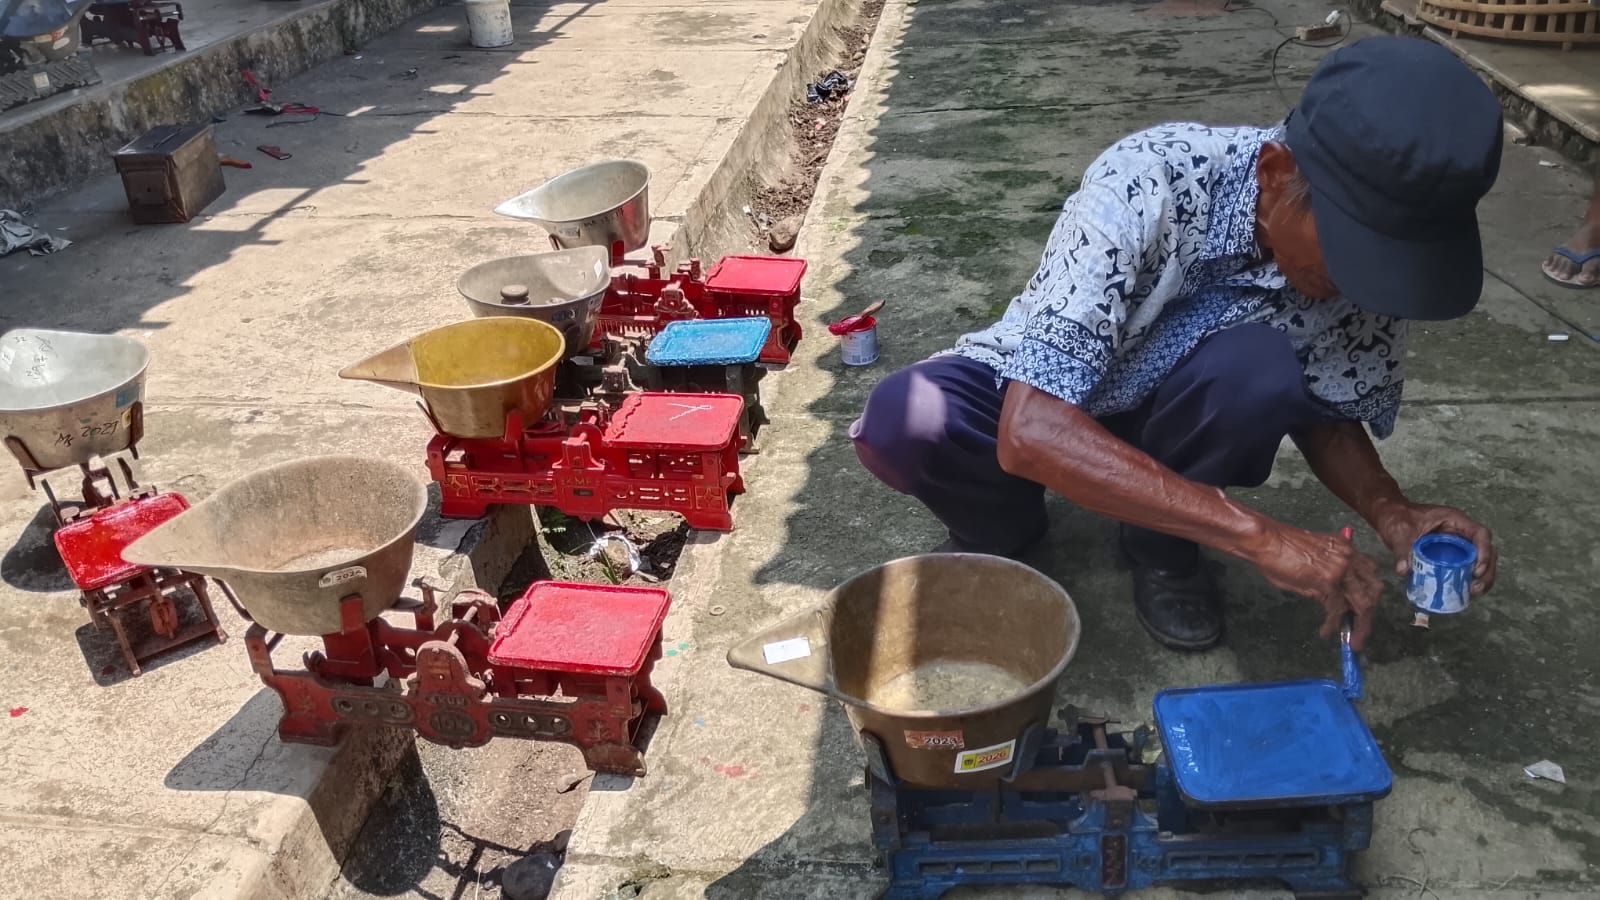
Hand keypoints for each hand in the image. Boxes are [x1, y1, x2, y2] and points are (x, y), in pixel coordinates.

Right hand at [1247, 524, 1383, 649]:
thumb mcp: (1313, 556)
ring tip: (1351, 642)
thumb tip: (1333, 595)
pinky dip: (1332, 624)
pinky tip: (1326, 631)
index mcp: (1346, 549)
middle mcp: (1349, 558)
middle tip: (1361, 633)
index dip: (1369, 596)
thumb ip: (1329, 570)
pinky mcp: (1327, 581)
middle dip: (1368, 617)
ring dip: (1358, 627)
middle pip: (1372, 592)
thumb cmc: (1280, 548)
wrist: (1266, 541)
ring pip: (1361, 604)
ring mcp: (1340, 569)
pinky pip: (1337, 609)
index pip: (1370, 575)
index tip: (1361, 612)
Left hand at [1372, 501, 1496, 595]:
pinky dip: (1466, 579)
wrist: (1388, 516)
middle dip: (1486, 570)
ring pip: (1478, 560)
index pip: (1480, 534)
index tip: (1476, 570)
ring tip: (1473, 592)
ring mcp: (1456, 543)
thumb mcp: (1399, 531)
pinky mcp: (1449, 554)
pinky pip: (1464, 566)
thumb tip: (1403, 570)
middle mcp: (1460, 531)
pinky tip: (1463, 591)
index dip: (1484, 552)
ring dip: (1480, 577)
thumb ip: (1402, 549)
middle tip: (1476, 588)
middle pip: (1485, 550)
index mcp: (1454, 520)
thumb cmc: (1397, 517)